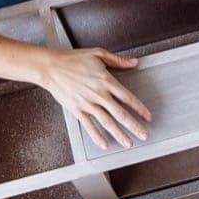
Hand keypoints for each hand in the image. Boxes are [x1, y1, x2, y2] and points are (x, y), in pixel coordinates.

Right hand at [31, 47, 152, 148]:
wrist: (51, 67)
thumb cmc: (72, 60)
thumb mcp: (98, 54)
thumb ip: (118, 60)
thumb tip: (134, 62)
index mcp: (106, 81)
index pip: (127, 97)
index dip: (139, 108)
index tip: (147, 116)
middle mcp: (99, 95)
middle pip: (120, 113)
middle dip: (134, 125)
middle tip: (144, 134)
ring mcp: (88, 104)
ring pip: (107, 122)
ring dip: (119, 134)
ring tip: (128, 143)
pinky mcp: (77, 110)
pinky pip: (89, 126)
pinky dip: (97, 136)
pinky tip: (104, 144)